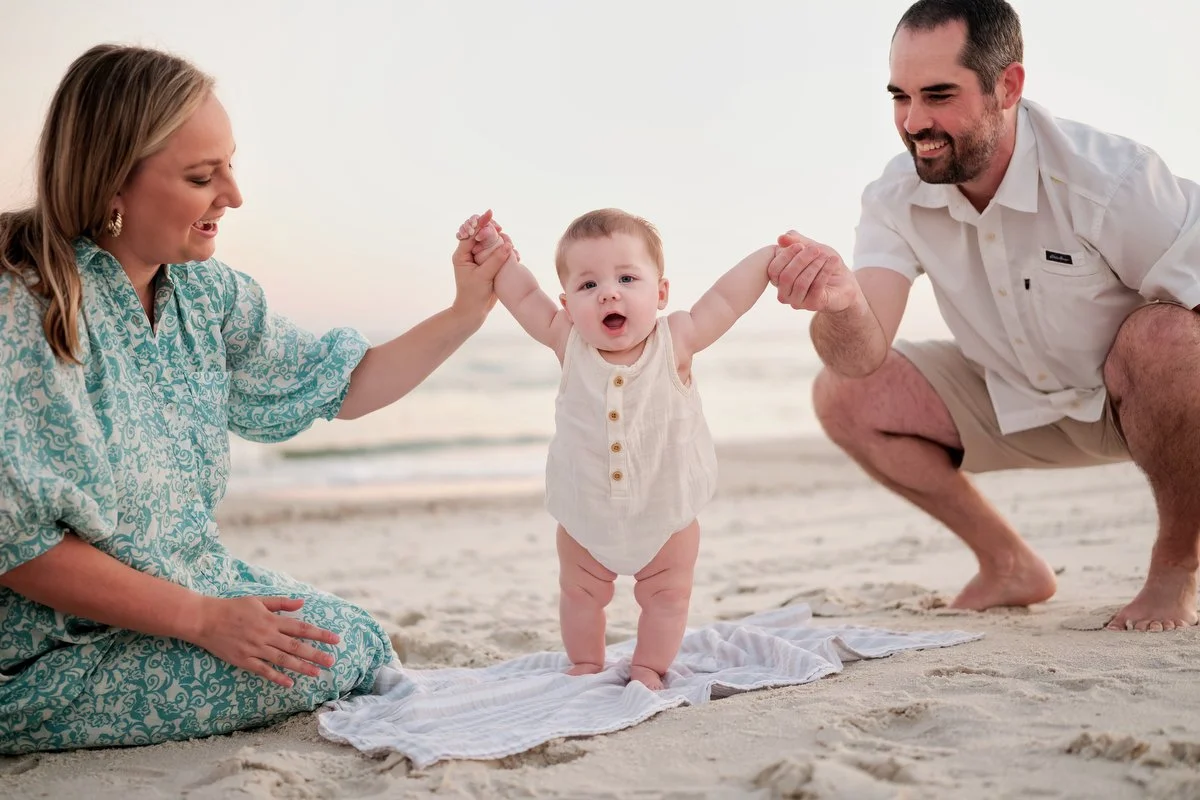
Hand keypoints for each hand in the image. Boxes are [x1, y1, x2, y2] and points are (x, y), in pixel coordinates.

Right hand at [187, 596, 339, 687]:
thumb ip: (281, 603)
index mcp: (271, 620)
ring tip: (317, 673)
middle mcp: (266, 635)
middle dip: (316, 654)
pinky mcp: (244, 660)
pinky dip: (277, 677)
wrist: (205, 619)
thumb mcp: (258, 600)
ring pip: (283, 660)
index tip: (335, 639)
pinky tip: (289, 683)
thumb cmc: (232, 607)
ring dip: (301, 667)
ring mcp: (255, 649)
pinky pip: (263, 670)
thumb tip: (302, 602)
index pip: (301, 627)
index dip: (319, 634)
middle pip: (296, 646)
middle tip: (331, 661)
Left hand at [452, 209, 512, 317]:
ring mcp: (480, 259)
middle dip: (491, 229)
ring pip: (490, 242)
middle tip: (501, 229)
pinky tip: (513, 255)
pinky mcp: (489, 265)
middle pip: (480, 233)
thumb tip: (508, 245)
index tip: (490, 214)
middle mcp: (469, 254)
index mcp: (462, 254)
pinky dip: (505, 250)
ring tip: (509, 242)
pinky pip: (497, 252)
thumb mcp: (484, 276)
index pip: (470, 233)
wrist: (474, 312)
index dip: (480, 222)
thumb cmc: (473, 295)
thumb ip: (495, 260)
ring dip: (500, 240)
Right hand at [767, 231, 860, 312]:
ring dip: (815, 266)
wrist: (844, 282)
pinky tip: (833, 262)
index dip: (785, 256)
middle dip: (802, 260)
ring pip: (801, 283)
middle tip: (816, 249)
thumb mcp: (810, 247)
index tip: (800, 245)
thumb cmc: (823, 263)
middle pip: (786, 277)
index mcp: (779, 279)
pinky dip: (825, 272)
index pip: (774, 269)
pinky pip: (816, 287)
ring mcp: (797, 301)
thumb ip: (796, 241)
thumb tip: (781, 237)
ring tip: (826, 256)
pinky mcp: (812, 305)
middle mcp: (784, 293)